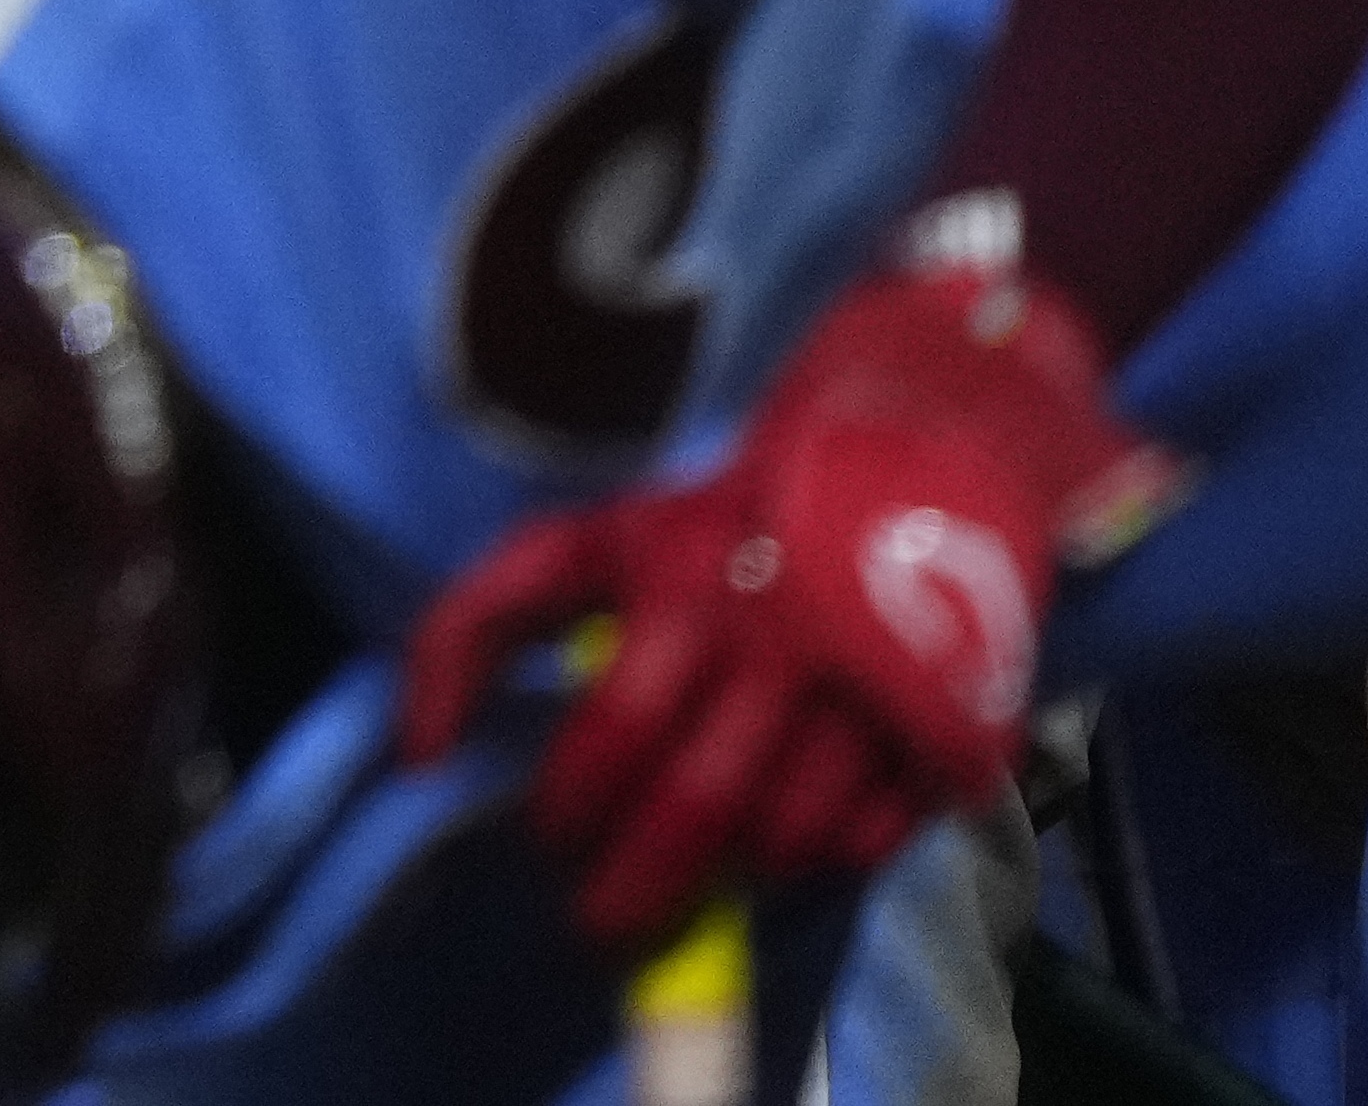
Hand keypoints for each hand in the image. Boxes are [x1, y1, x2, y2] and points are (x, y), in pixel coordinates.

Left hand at [404, 259, 1181, 954]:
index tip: (551, 840)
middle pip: (700, 802)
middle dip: (637, 882)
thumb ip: (479, 624)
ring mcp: (875, 684)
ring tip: (702, 867)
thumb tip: (416, 752)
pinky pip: (876, 838)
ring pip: (789, 835)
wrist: (914, 447)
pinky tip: (792, 838)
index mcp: (684, 581)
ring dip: (732, 872)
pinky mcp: (950, 722)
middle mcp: (780, 634)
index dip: (571, 807)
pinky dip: (826, 857)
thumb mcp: (590, 539)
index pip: (613, 730)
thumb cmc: (719, 516)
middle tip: (603, 920)